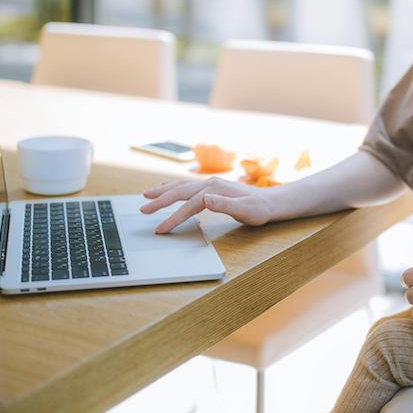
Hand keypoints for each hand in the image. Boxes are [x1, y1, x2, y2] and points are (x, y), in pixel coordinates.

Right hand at [141, 177, 272, 232]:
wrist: (269, 202)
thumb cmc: (258, 209)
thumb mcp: (245, 210)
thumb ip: (225, 205)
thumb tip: (205, 198)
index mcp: (215, 189)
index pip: (189, 205)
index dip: (174, 218)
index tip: (161, 229)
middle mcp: (210, 184)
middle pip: (179, 191)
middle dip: (160, 201)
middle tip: (143, 210)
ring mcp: (209, 184)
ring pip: (181, 186)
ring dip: (163, 192)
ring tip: (146, 196)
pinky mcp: (210, 187)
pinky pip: (186, 185)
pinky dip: (172, 186)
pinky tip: (165, 187)